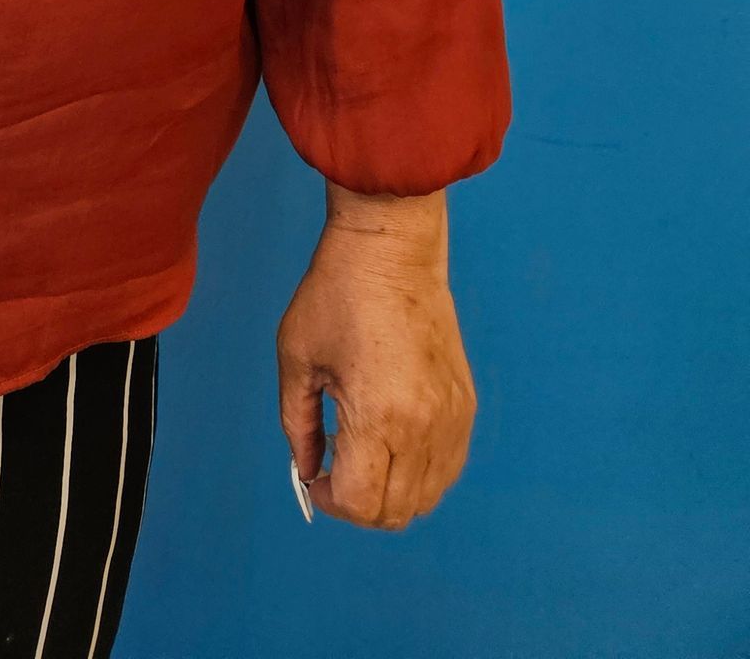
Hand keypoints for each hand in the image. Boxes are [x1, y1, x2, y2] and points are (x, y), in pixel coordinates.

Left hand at [276, 198, 476, 530]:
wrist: (391, 249)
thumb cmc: (335, 294)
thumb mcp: (296, 359)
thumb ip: (298, 426)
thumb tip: (307, 472)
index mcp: (378, 416)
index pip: (362, 504)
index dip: (330, 501)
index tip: (315, 476)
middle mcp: (424, 426)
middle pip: (396, 512)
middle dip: (358, 504)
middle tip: (334, 466)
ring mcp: (452, 418)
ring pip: (426, 497)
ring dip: (390, 492)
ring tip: (361, 449)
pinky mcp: (466, 406)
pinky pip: (447, 468)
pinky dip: (419, 474)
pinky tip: (391, 441)